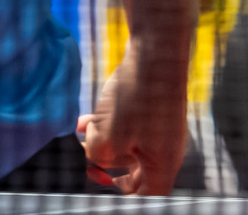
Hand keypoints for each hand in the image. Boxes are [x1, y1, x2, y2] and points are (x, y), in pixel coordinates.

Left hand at [77, 36, 187, 194]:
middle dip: (110, 168)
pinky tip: (85, 118)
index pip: (147, 194)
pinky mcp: (152, 109)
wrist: (156, 52)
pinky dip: (108, 125)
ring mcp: (160, 127)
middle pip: (137, 172)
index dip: (124, 196)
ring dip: (104, 142)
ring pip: (128, 145)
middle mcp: (165, 148)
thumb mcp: (110, 134)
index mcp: (162, 163)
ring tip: (82, 134)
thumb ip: (99, 154)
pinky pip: (128, 125)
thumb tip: (95, 154)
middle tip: (89, 166)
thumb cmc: (137, 96)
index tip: (102, 183)